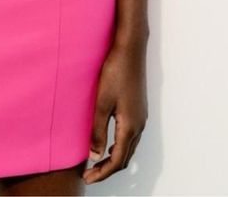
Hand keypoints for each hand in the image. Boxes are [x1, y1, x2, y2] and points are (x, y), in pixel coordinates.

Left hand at [83, 39, 147, 184]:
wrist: (130, 50)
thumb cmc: (116, 72)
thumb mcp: (102, 102)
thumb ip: (98, 130)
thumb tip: (94, 155)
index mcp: (130, 126)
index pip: (117, 160)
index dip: (102, 173)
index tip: (87, 178)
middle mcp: (139, 124)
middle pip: (125, 157)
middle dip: (107, 169)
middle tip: (89, 174)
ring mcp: (140, 116)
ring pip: (129, 147)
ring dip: (114, 158)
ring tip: (96, 161)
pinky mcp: (138, 108)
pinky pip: (130, 136)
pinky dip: (119, 146)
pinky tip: (108, 141)